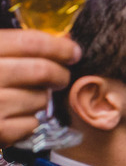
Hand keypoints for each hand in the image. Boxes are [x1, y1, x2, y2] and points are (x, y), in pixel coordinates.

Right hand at [0, 29, 80, 145]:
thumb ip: (13, 47)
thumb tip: (61, 41)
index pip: (31, 42)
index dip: (59, 46)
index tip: (73, 51)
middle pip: (42, 71)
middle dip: (59, 74)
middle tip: (61, 77)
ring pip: (39, 99)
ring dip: (41, 99)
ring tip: (26, 98)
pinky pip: (31, 124)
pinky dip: (29, 121)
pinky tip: (13, 116)